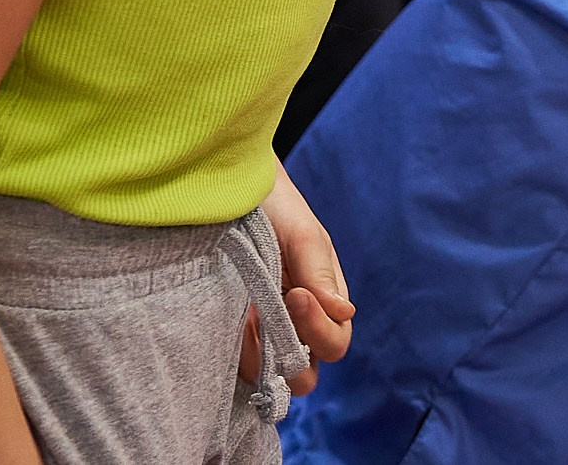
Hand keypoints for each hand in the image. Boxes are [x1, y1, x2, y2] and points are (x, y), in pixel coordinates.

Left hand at [243, 165, 354, 395]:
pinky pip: (234, 364)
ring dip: (258, 358)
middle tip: (270, 315)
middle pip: (305, 373)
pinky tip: (223, 325)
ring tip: (244, 319)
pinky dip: (231, 356)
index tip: (296, 293)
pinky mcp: (229, 334)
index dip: (319, 329)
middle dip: (291, 358)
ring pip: (268, 375)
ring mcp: (261, 333)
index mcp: (325, 301)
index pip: (334, 342)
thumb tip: (344, 313)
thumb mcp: (303, 235)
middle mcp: (296, 325)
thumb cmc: (276, 209)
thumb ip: (322, 273)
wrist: (230, 191)